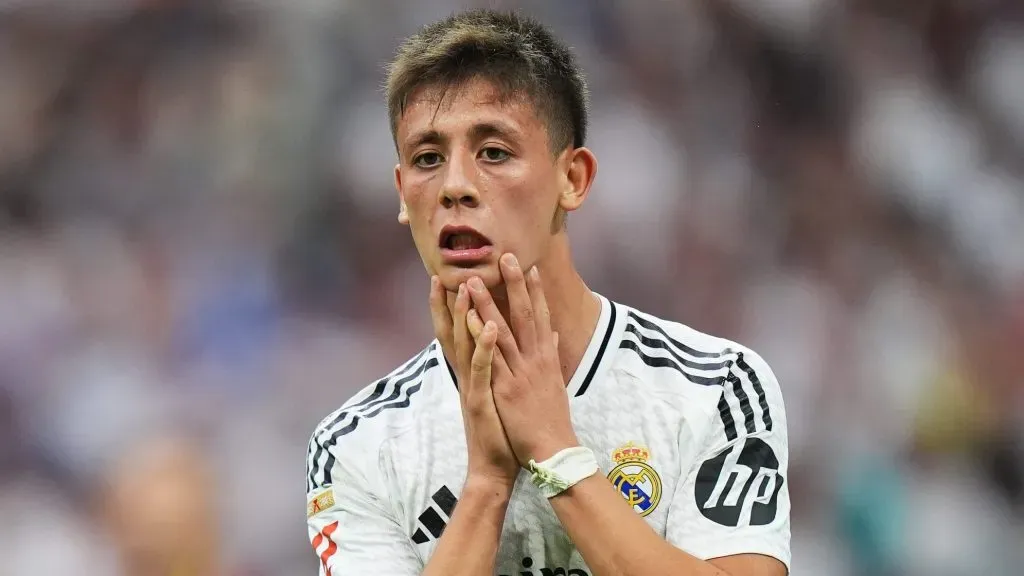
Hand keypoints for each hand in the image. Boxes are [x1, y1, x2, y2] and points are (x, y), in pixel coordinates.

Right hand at [429, 276, 519, 487]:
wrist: (494, 468)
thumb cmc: (501, 431)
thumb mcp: (499, 394)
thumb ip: (499, 368)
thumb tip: (504, 347)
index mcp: (473, 373)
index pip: (459, 333)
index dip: (453, 307)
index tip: (452, 278)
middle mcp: (467, 377)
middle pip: (453, 333)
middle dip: (447, 304)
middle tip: (443, 274)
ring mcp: (472, 387)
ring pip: (464, 345)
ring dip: (464, 316)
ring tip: (466, 288)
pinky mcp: (481, 400)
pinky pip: (482, 369)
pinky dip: (483, 347)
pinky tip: (488, 327)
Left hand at [464, 254, 579, 464]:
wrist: (553, 449)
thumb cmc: (553, 420)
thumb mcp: (556, 384)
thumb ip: (553, 357)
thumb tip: (555, 337)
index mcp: (546, 359)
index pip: (542, 317)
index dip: (536, 291)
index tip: (529, 267)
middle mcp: (535, 360)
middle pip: (525, 315)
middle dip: (515, 285)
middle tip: (507, 257)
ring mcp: (520, 373)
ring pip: (503, 331)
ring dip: (489, 304)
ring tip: (475, 281)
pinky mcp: (505, 388)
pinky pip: (491, 358)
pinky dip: (482, 337)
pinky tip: (473, 319)